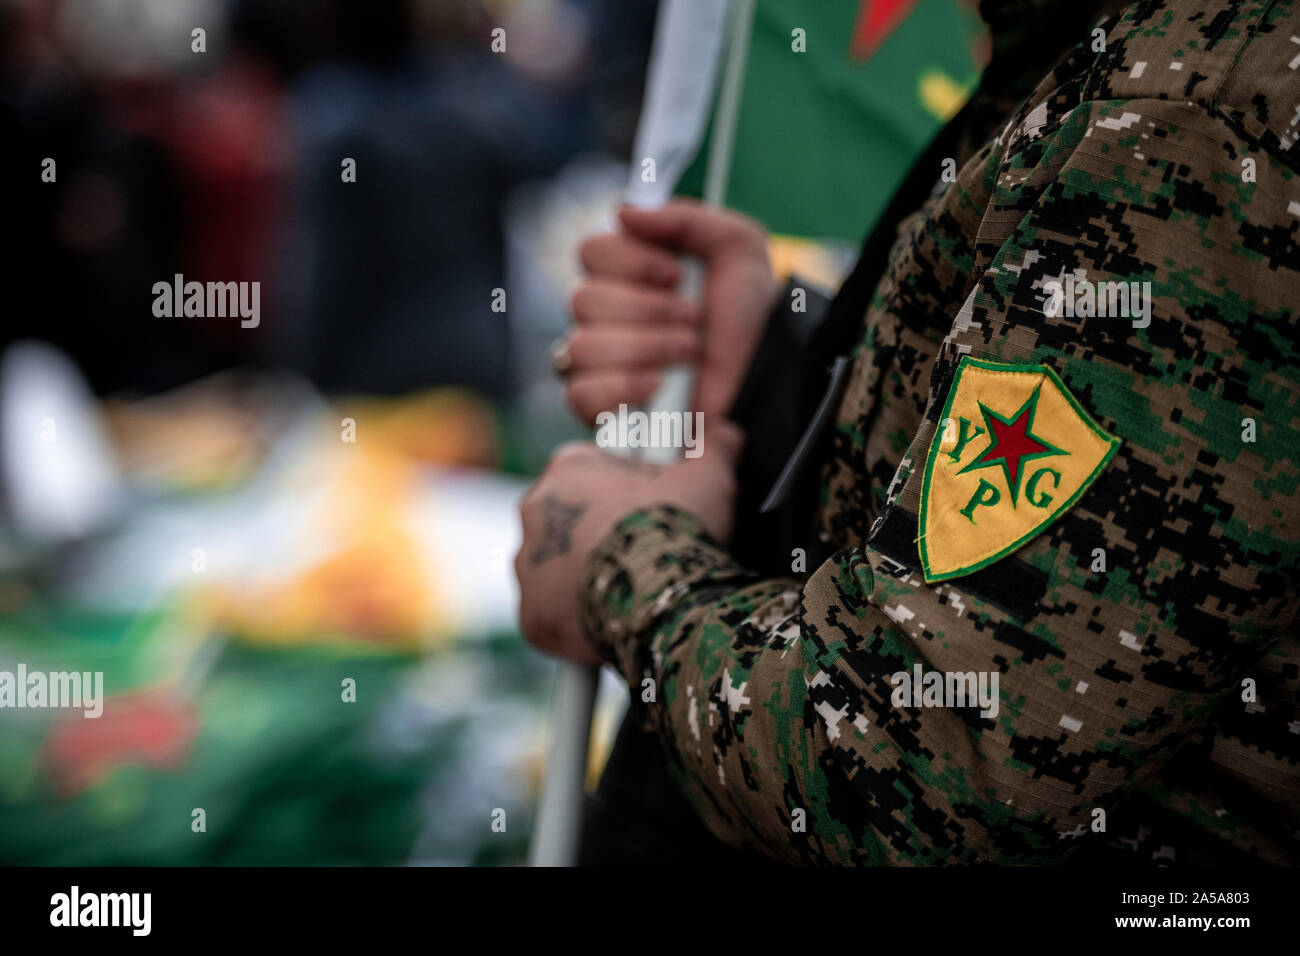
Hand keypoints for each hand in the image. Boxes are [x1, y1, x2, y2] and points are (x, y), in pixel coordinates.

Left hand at [515, 419, 743, 663]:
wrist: (661, 590)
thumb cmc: (677, 525)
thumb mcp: (709, 475)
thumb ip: (714, 448)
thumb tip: (725, 435)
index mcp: (568, 469)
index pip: (590, 471)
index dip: (624, 489)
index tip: (649, 506)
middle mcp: (535, 513)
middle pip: (569, 523)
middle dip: (600, 536)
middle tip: (642, 550)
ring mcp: (528, 568)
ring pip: (557, 573)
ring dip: (586, 579)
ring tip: (632, 590)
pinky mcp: (534, 617)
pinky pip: (556, 620)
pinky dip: (579, 623)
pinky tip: (615, 621)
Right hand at [562, 199, 779, 425]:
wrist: (766, 376)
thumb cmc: (748, 316)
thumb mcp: (737, 248)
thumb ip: (688, 218)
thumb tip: (623, 212)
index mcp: (627, 271)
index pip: (591, 250)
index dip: (632, 261)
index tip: (676, 275)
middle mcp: (604, 314)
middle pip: (583, 300)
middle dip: (649, 310)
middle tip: (693, 320)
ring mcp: (599, 363)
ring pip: (581, 347)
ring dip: (646, 348)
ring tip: (687, 354)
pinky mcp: (603, 408)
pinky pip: (580, 395)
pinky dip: (622, 388)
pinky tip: (657, 387)